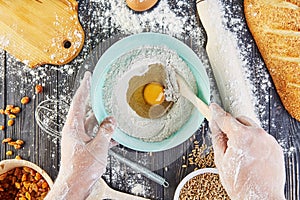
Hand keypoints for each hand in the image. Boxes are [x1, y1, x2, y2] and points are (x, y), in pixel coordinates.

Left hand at [45, 72, 115, 199]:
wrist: (76, 184)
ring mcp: (79, 138)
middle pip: (84, 110)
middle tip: (99, 89)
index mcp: (73, 127)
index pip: (79, 102)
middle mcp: (74, 131)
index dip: (85, 88)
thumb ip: (106, 131)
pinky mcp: (84, 146)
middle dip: (93, 100)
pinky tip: (114, 134)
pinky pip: (95, 134)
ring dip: (102, 119)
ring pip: (91, 123)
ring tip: (112, 112)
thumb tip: (111, 120)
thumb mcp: (98, 147)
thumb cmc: (81, 169)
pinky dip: (104, 133)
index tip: (88, 77)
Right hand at [209, 103, 285, 199]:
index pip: (226, 118)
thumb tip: (215, 125)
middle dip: (232, 127)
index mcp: (242, 136)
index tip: (213, 107)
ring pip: (251, 128)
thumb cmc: (241, 183)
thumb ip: (218, 138)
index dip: (217, 112)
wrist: (261, 198)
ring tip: (241, 154)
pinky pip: (261, 137)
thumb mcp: (221, 160)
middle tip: (228, 142)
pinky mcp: (275, 147)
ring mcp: (268, 140)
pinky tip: (251, 156)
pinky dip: (254, 142)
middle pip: (240, 120)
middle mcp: (258, 134)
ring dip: (244, 134)